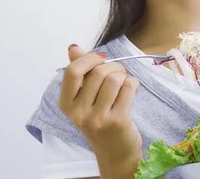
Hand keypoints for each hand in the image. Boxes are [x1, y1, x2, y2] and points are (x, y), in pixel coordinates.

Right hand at [59, 44, 142, 173]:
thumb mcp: (84, 98)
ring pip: (114, 78)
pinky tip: (131, 90)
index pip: (72, 71)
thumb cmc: (100, 120)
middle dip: (113, 66)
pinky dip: (133, 83)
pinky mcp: (118, 121)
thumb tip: (73, 47)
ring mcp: (98, 118)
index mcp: (67, 104)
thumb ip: (79, 72)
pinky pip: (128, 87)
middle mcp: (79, 113)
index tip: (101, 59)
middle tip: (118, 73)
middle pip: (98, 72)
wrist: (115, 152)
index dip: (89, 59)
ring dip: (123, 74)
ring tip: (124, 82)